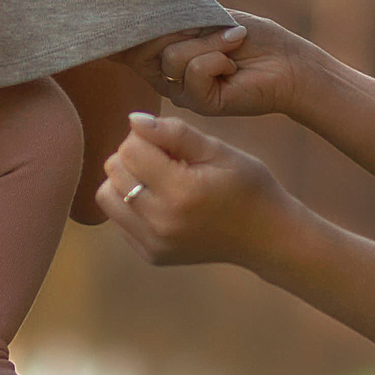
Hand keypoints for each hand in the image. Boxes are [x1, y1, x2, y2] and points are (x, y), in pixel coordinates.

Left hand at [96, 113, 295, 267]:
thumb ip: (174, 132)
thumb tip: (132, 120)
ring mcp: (154, 243)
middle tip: (168, 158)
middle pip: (114, 170)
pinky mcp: (151, 255)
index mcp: (181, 192)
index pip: (130, 150)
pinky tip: (163, 201)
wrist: (267, 236)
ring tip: (159, 177)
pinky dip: (133, 203)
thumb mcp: (219, 150)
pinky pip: (119, 218)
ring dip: (126, 179)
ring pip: (107, 195)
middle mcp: (162, 223)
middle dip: (135, 155)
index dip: (147, 136)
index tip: (172, 143)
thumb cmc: (247, 184)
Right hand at [124, 13, 307, 119]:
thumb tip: (142, 19)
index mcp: (167, 53)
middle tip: (216, 29)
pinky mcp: (200, 104)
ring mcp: (183, 91)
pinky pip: (194, 72)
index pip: (133, 44)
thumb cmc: (252, 37)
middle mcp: (169, 75)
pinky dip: (217, 60)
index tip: (128, 23)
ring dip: (210, 44)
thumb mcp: (207, 20)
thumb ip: (174, 22)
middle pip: (149, 45)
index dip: (130, 32)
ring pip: (173, 57)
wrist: (287, 62)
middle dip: (185, 29)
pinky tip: (233, 68)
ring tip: (232, 48)